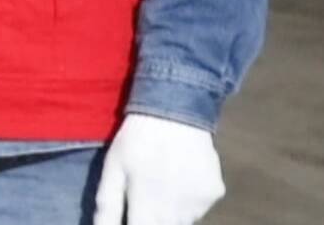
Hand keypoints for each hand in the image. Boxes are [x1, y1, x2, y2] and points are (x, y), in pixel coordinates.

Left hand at [92, 114, 225, 224]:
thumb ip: (108, 205)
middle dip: (153, 220)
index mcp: (149, 206)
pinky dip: (188, 200)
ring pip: (183, 222)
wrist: (177, 109)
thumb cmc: (136, 140)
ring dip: (171, 213)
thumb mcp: (112, 169)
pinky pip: (199, 207)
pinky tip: (179, 176)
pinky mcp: (215, 193)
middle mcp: (179, 211)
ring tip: (160, 184)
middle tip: (145, 198)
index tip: (135, 215)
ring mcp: (201, 203)